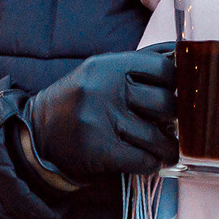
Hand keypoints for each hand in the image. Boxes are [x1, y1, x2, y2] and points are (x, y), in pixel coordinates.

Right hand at [20, 48, 176, 176]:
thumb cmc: (79, 103)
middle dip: (175, 118)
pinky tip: (150, 161)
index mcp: (108, 65)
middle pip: (165, 103)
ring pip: (157, 137)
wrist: (37, 135)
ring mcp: (101, 120)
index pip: (162, 67)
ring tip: (166, 150)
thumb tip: (181, 54)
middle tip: (172, 125)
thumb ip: (138, 64)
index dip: (177, 83)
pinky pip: (143, 160)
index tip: (177, 94)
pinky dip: (152, 164)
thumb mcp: (101, 73)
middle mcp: (105, 89)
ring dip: (168, 148)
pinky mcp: (98, 150)